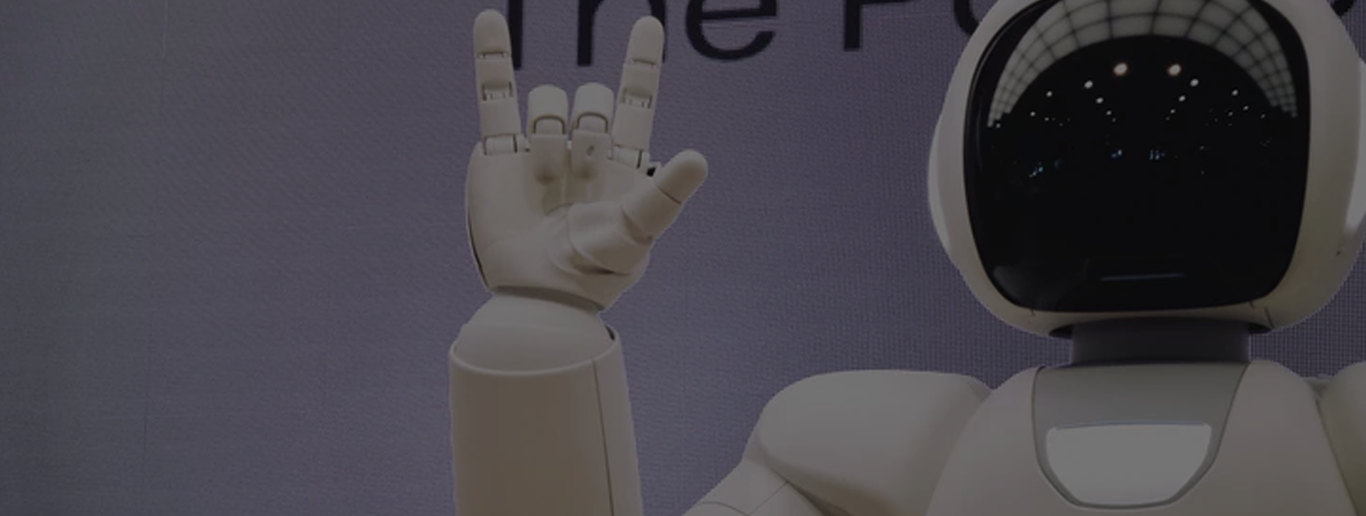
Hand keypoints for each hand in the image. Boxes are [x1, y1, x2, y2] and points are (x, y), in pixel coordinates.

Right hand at [466, 10, 707, 309]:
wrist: (538, 294)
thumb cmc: (595, 271)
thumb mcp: (638, 233)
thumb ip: (667, 195)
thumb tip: (699, 157)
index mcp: (623, 163)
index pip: (637, 102)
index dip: (641, 62)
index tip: (647, 24)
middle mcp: (582, 150)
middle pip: (591, 99)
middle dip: (590, 126)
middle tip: (580, 174)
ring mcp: (539, 148)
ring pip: (551, 101)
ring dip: (552, 138)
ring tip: (546, 180)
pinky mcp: (499, 154)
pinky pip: (495, 96)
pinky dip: (492, 57)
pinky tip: (488, 19)